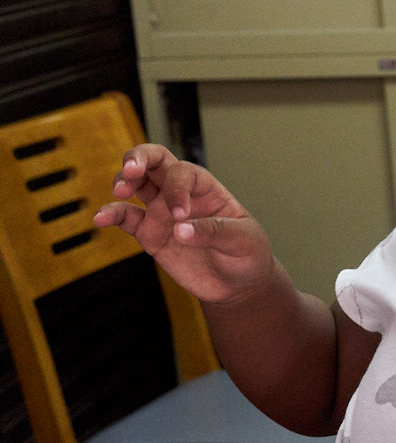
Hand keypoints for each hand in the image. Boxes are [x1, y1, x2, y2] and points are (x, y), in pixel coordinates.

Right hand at [93, 143, 275, 304]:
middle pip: (155, 161)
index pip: (184, 173)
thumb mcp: (244, 241)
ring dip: (123, 181)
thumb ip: (214, 232)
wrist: (238, 284)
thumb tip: (180, 229)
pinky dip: (112, 214)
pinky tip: (101, 218)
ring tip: (120, 191)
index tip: (180, 216)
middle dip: (139, 158)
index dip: (177, 188)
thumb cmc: (248, 254)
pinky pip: (126, 218)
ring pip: (136, 184)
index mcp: (207, 189)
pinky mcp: (150, 233)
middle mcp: (181, 194)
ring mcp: (163, 212)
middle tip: (131, 170)